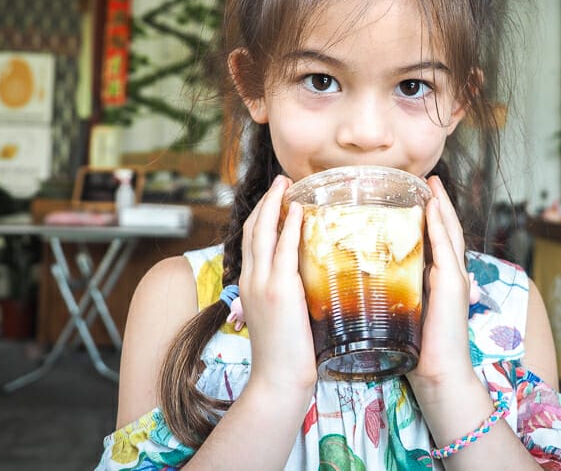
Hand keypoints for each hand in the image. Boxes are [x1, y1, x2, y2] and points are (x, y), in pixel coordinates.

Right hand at [239, 175, 316, 393]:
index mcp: (250, 285)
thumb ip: (290, 293)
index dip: (262, 215)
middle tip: (283, 181)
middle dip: (267, 201)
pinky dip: (289, 226)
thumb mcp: (282, 316)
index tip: (276, 198)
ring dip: (276, 204)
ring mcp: (263, 284)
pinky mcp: (280, 290)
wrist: (278, 379)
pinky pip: (284, 249)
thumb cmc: (286, 354)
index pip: (252, 241)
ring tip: (289, 184)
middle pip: (254, 229)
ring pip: (264, 233)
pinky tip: (298, 210)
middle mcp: (251, 280)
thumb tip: (311, 276)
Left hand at [407, 176, 476, 395]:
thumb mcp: (404, 313)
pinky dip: (439, 226)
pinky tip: (432, 208)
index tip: (418, 196)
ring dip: (441, 206)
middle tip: (428, 180)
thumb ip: (394, 293)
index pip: (436, 241)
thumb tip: (367, 281)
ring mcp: (455, 278)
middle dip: (438, 203)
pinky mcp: (453, 286)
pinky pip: (445, 248)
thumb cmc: (419, 351)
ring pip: (449, 233)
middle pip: (446, 230)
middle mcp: (450, 275)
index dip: (430, 217)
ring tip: (432, 184)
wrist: (439, 375)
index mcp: (439, 281)